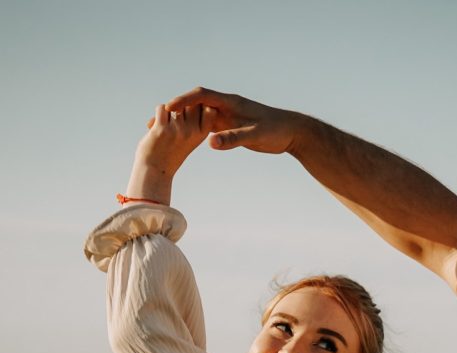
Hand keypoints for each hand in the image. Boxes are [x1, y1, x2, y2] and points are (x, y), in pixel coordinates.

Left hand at [125, 104, 215, 205]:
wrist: (155, 170)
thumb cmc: (172, 153)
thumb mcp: (190, 138)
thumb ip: (193, 122)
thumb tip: (192, 101)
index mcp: (201, 135)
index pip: (209, 109)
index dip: (200, 108)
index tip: (192, 117)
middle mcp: (192, 131)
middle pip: (191, 103)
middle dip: (183, 106)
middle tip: (175, 121)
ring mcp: (177, 130)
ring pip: (175, 104)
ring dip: (169, 111)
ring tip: (166, 125)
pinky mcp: (162, 128)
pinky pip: (161, 108)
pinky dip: (158, 113)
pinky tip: (157, 124)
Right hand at [164, 87, 300, 154]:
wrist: (292, 132)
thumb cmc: (276, 130)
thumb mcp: (254, 135)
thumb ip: (232, 138)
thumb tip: (210, 143)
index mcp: (230, 103)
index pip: (200, 96)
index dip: (182, 101)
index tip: (166, 109)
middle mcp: (225, 107)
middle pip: (193, 106)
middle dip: (174, 113)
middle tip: (154, 123)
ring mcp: (227, 117)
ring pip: (197, 117)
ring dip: (181, 124)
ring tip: (162, 133)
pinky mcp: (230, 128)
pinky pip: (206, 128)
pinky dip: (193, 132)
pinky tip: (181, 141)